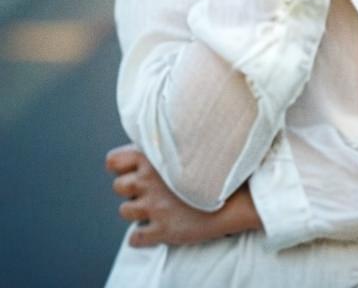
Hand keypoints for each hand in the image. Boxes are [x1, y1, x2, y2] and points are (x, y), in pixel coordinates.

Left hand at [106, 144, 260, 246]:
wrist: (237, 193)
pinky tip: (154, 228)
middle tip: (147, 188)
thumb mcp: (192, 140)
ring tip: (153, 206)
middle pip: (118, 187)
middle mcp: (148, 182)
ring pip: (125, 211)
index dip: (120, 165)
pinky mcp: (162, 231)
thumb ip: (170, 138)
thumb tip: (163, 126)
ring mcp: (154, 208)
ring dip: (137, 210)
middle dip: (130, 188)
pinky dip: (142, 235)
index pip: (113, 161)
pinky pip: (136, 238)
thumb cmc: (218, 162)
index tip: (129, 168)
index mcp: (153, 156)